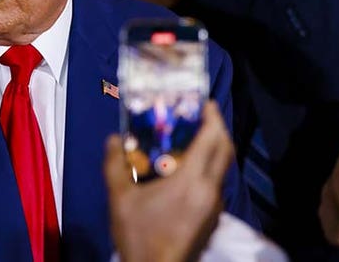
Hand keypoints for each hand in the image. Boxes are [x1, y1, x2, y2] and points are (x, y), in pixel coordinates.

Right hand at [104, 101, 232, 261]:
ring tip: (191, 142)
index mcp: (191, 181)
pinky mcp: (213, 220)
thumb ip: (114, 165)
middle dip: (218, 129)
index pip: (211, 140)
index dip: (212, 117)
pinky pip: (216, 186)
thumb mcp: (120, 198)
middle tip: (203, 116)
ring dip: (213, 151)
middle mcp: (210, 191)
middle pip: (225, 151)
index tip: (206, 103)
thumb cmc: (139, 235)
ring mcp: (215, 207)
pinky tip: (187, 173)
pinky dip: (208, 170)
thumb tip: (113, 138)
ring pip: (222, 169)